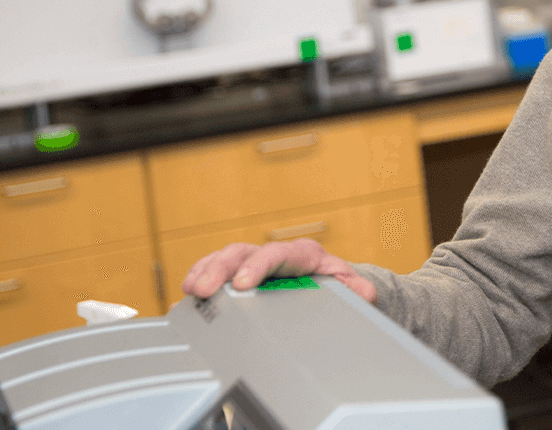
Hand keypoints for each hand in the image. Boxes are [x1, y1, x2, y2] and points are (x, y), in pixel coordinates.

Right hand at [180, 238, 376, 301]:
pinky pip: (216, 274)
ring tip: (188, 291)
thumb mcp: (351, 287)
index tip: (241, 283)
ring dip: (204, 272)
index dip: (258, 266)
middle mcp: (274, 255)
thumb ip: (357, 289)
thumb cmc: (338, 284)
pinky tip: (186, 299)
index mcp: (302, 254)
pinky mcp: (241, 276)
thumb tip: (365, 292)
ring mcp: (254, 264)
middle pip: (242, 252)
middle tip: (200, 289)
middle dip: (219, 269)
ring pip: (224, 260)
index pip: (277, 254)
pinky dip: (200, 282)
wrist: (333, 285)